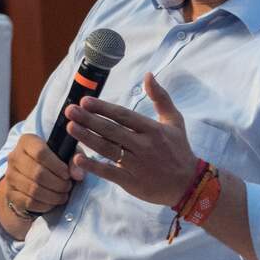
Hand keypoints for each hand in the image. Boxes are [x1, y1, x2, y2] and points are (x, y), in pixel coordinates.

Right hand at [1, 134, 71, 217]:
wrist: (29, 177)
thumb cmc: (51, 162)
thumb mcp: (65, 154)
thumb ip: (74, 160)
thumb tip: (77, 174)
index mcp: (27, 142)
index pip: (40, 153)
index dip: (56, 166)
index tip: (67, 174)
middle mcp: (14, 157)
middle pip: (37, 173)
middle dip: (58, 183)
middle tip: (68, 186)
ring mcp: (10, 176)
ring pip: (33, 190)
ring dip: (53, 196)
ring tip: (63, 195)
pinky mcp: (10, 193)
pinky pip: (29, 202)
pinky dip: (45, 204)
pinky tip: (52, 201)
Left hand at [65, 72, 198, 206]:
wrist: (189, 185)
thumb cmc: (179, 149)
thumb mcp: (174, 121)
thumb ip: (160, 97)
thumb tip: (148, 75)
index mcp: (152, 130)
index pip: (123, 116)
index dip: (103, 108)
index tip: (85, 101)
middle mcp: (144, 146)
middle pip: (111, 130)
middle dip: (89, 120)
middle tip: (70, 110)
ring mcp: (137, 165)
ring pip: (108, 149)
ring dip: (87, 138)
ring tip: (70, 127)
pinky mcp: (132, 182)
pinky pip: (109, 173)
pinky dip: (94, 166)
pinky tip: (78, 158)